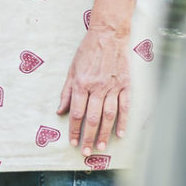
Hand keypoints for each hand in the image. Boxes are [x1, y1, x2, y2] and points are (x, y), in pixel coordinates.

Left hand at [57, 26, 133, 155]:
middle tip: (85, 151)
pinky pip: (124, 106)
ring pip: (108, 115)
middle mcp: (96, 87)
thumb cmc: (88, 51)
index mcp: (81, 84)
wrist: (108, 34)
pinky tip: (120, 134)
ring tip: (100, 147)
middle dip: (88, 137)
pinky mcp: (125, 85)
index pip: (76, 113)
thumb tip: (60, 111)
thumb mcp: (71, 70)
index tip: (73, 141)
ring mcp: (112, 87)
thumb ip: (66, 92)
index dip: (74, 129)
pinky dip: (123, 121)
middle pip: (92, 118)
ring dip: (104, 133)